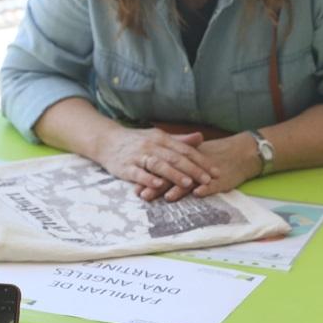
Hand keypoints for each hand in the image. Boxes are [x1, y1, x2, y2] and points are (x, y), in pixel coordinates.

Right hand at [96, 126, 219, 201]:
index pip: (185, 150)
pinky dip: (149, 179)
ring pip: (159, 165)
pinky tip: (159, 185)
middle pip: (175, 158)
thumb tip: (200, 138)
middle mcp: (151, 146)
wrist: (106, 141)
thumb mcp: (157, 137)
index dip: (202, 161)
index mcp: (161, 139)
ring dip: (174, 174)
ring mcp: (138, 156)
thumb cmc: (136, 141)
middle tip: (209, 180)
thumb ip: (179, 140)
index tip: (216, 172)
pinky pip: (138, 173)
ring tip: (188, 183)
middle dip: (193, 169)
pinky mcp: (125, 167)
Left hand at [136, 133, 261, 200]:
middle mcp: (192, 166)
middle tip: (144, 195)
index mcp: (183, 161)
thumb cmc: (214, 158)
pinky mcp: (222, 178)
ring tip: (168, 197)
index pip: (163, 170)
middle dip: (158, 186)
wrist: (241, 152)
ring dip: (179, 189)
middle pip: (172, 176)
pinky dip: (207, 189)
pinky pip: (214, 184)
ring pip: (192, 180)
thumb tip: (153, 176)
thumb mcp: (192, 160)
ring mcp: (207, 172)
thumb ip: (173, 167)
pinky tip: (198, 194)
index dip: (149, 178)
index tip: (136, 187)